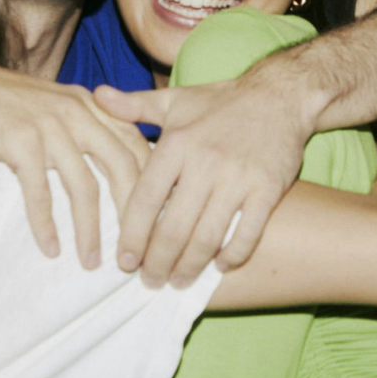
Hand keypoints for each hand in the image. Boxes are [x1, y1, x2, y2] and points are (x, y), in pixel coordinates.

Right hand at [0, 57, 149, 268]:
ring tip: (91, 262)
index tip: (154, 220)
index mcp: (89, 103)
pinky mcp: (19, 141)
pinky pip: (40, 191)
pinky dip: (46, 224)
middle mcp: (76, 111)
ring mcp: (48, 125)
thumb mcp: (52, 103)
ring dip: (90, 230)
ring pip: (85, 186)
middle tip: (133, 251)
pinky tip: (50, 248)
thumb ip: (83, 124)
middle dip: (133, 214)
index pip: (136, 144)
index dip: (151, 184)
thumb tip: (110, 162)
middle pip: (123, 167)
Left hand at [94, 74, 313, 287]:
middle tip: (150, 281)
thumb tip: (96, 95)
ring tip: (178, 282)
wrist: (280, 95)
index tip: (124, 261)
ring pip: (207, 238)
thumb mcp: (174, 101)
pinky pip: (247, 234)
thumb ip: (133, 105)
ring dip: (190, 267)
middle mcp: (205, 162)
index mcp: (177, 143)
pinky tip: (219, 266)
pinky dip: (232, 256)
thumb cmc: (220, 102)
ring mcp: (239, 178)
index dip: (132, 236)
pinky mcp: (268, 189)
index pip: (145, 200)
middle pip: (174, 228)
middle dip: (158, 262)